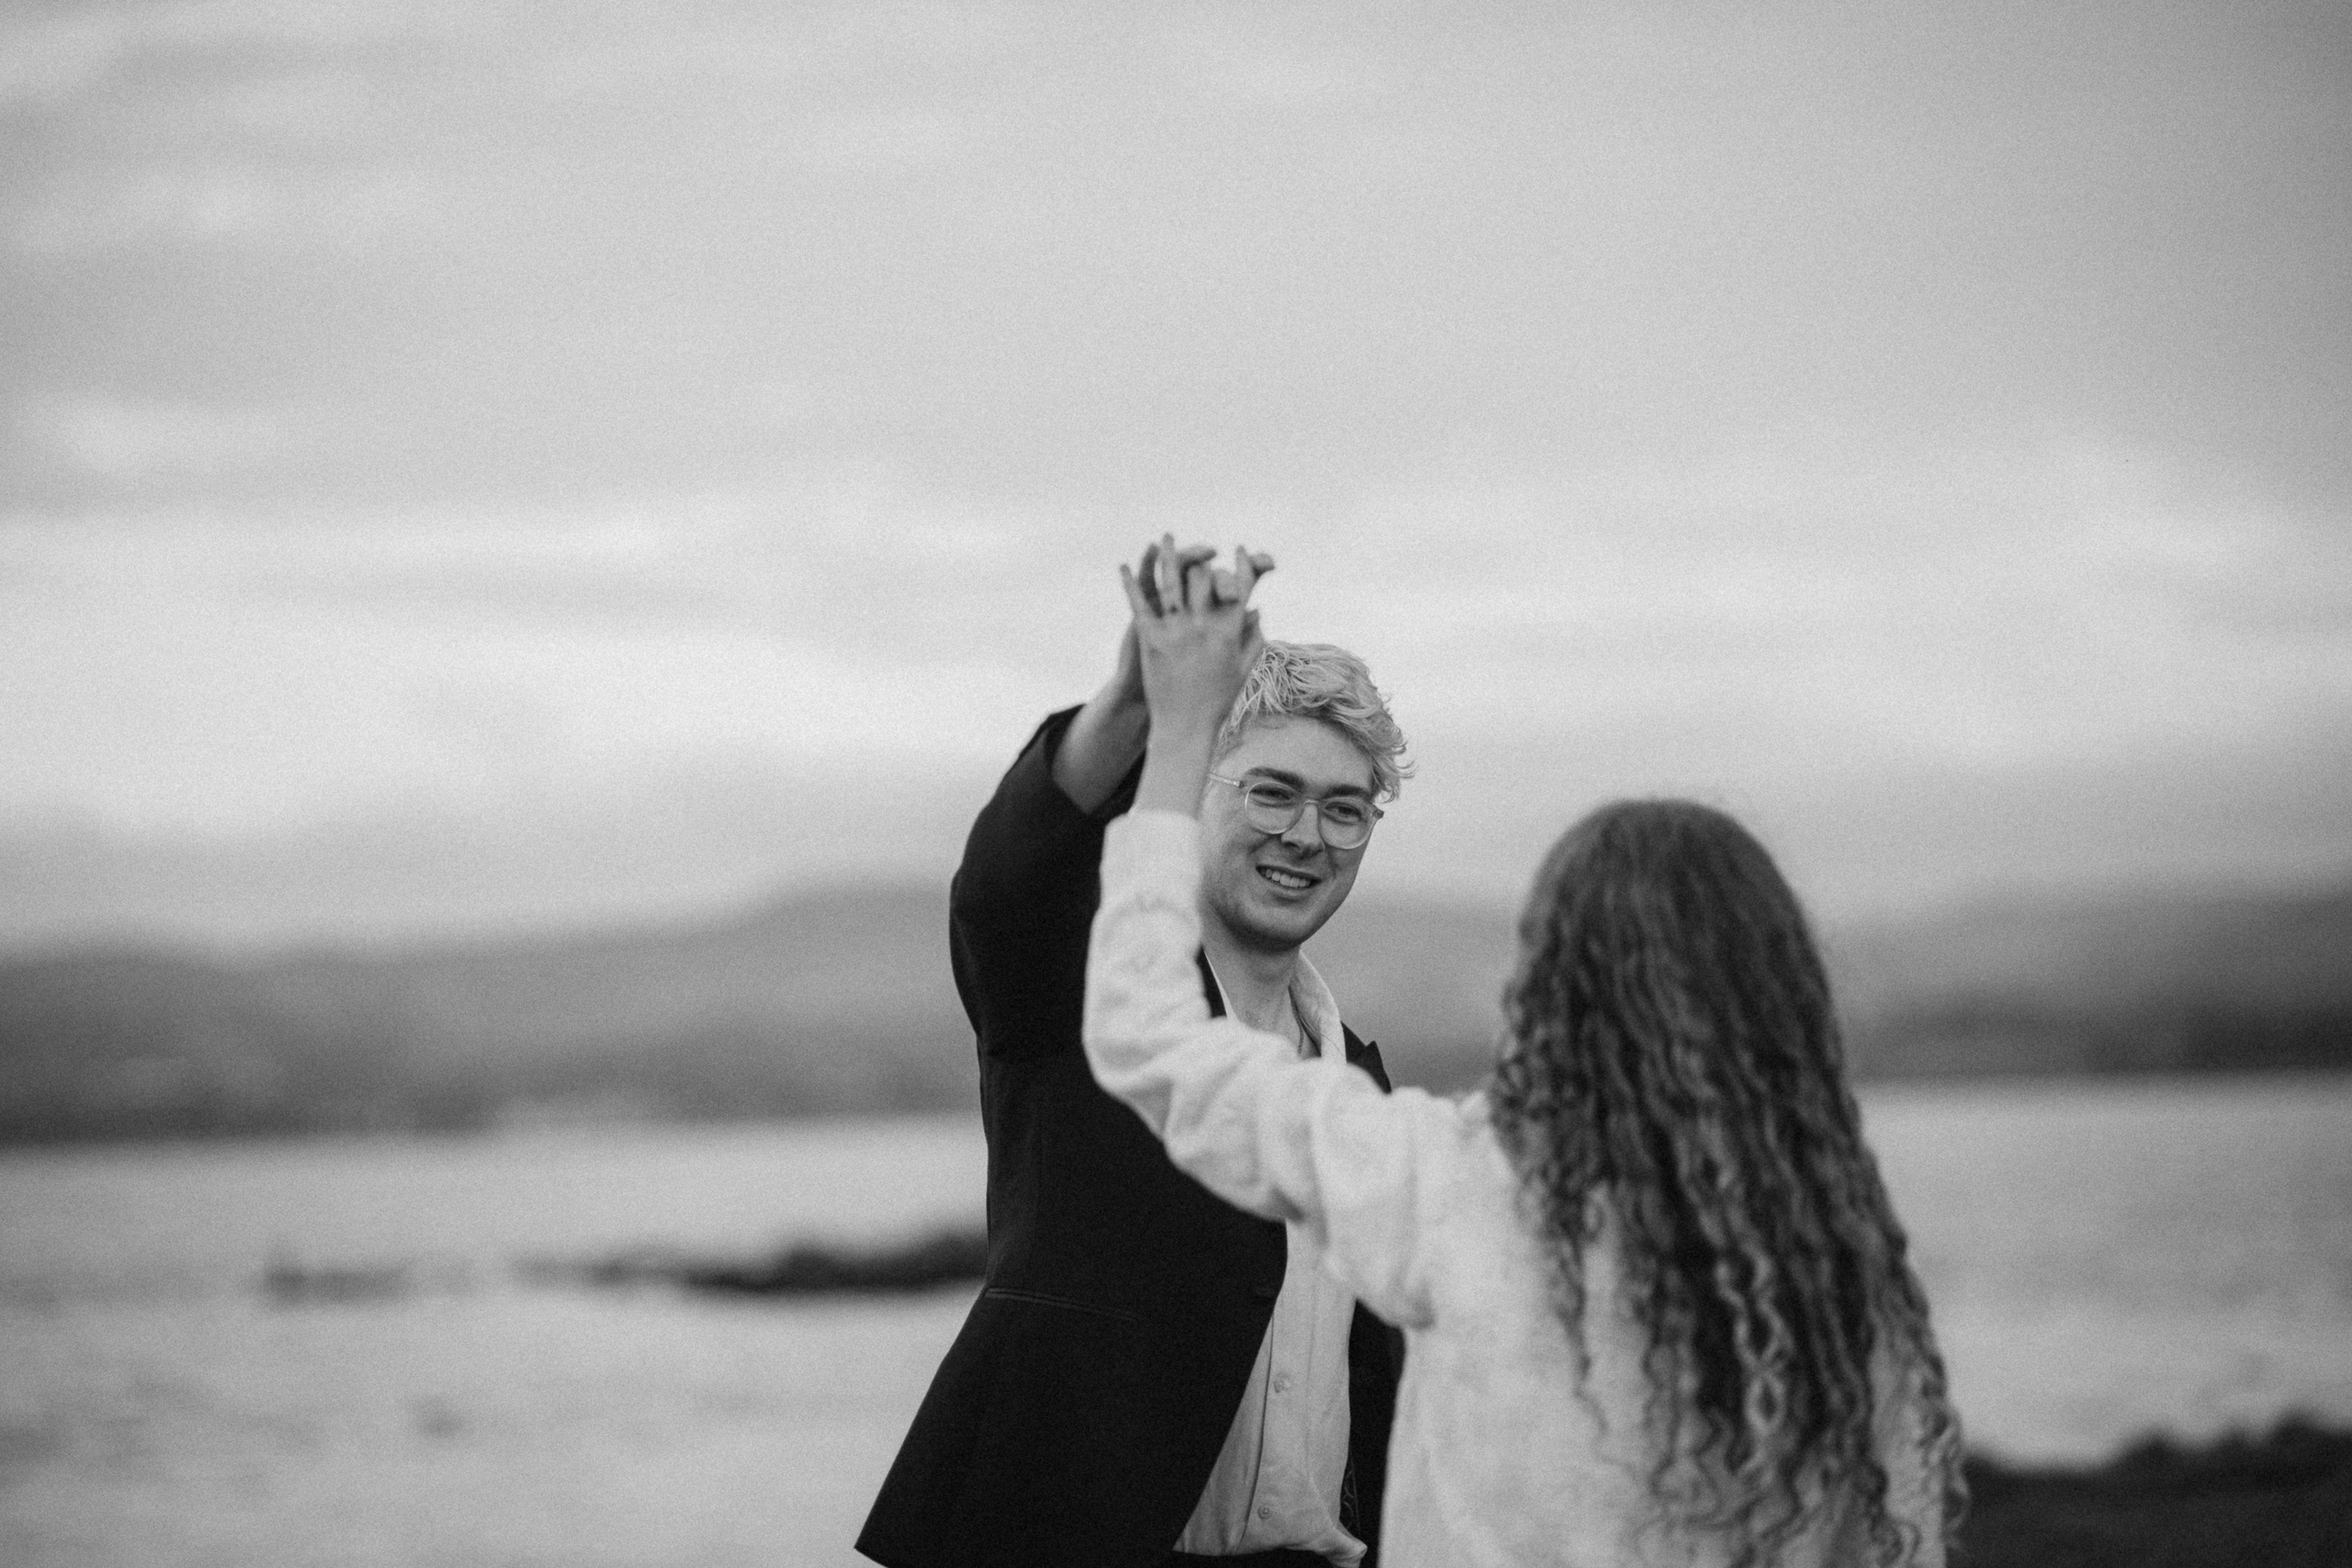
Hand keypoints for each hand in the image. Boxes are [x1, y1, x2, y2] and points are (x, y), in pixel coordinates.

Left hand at [1119, 538, 1272, 749]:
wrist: (1185, 726)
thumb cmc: (1217, 700)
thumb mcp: (1243, 669)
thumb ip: (1253, 637)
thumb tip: (1257, 610)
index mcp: (1229, 630)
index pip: (1241, 586)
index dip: (1242, 564)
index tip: (1240, 549)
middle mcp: (1204, 624)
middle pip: (1205, 576)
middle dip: (1203, 559)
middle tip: (1199, 551)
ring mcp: (1176, 629)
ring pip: (1171, 580)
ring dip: (1168, 555)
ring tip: (1166, 537)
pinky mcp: (1151, 637)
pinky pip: (1139, 602)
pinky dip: (1131, 582)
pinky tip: (1126, 565)